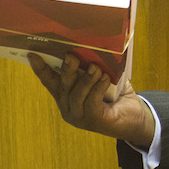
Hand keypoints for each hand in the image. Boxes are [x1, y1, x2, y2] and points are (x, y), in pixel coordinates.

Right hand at [28, 53, 154, 146]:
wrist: (136, 118)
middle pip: (63, 85)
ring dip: (87, 78)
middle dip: (66, 69)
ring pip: (77, 94)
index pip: (50, 81)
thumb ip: (92, 67)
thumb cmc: (116, 95)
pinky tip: (106, 79)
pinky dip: (98, 88)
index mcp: (67, 95)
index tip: (32, 54)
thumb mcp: (102, 77)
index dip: (40, 68)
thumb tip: (88, 47)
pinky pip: (91, 101)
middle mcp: (68, 107)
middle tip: (71, 55)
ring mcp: (79, 116)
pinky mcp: (93, 121)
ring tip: (96, 68)